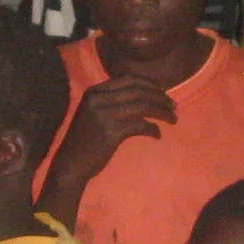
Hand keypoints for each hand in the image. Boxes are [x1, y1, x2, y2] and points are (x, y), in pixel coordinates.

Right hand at [54, 78, 176, 185]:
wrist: (70, 164)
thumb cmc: (85, 140)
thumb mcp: (93, 113)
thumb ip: (111, 101)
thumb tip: (144, 94)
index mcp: (94, 91)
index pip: (128, 79)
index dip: (150, 84)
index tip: (163, 91)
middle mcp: (98, 99)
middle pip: (139, 91)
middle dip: (160, 97)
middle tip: (174, 106)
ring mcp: (104, 115)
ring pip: (143, 106)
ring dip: (161, 112)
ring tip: (173, 119)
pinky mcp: (111, 132)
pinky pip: (140, 125)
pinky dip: (152, 129)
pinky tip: (157, 134)